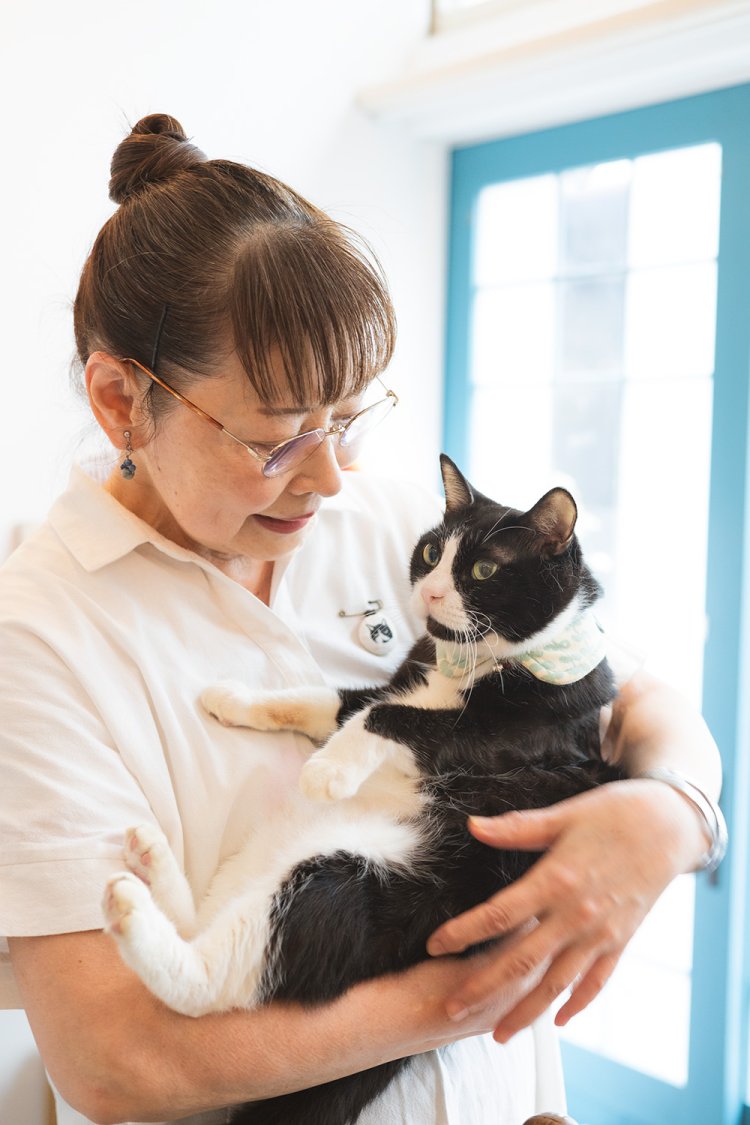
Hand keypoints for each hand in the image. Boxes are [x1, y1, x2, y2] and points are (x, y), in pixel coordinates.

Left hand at [426, 779, 707, 1041]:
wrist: (669, 826)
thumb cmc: (612, 813)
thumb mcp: (563, 814)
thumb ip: (517, 828)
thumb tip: (473, 825)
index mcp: (555, 880)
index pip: (499, 914)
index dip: (464, 932)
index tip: (435, 945)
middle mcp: (576, 914)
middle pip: (522, 960)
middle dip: (484, 988)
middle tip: (450, 1009)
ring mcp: (601, 933)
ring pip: (557, 983)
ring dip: (526, 1011)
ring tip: (498, 1034)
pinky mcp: (621, 940)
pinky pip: (598, 981)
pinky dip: (578, 1003)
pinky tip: (558, 1020)